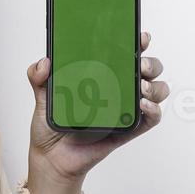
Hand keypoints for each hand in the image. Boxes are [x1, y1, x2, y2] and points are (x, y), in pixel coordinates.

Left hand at [26, 31, 167, 182]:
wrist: (52, 157)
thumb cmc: (52, 125)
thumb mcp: (42, 96)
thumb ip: (38, 77)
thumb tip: (44, 63)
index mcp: (102, 75)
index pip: (125, 54)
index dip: (137, 42)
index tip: (140, 36)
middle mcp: (119, 89)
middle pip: (148, 70)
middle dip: (150, 63)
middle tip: (139, 64)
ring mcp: (125, 109)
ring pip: (156, 92)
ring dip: (155, 86)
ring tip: (141, 88)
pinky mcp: (128, 130)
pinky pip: (150, 119)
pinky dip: (153, 110)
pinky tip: (143, 105)